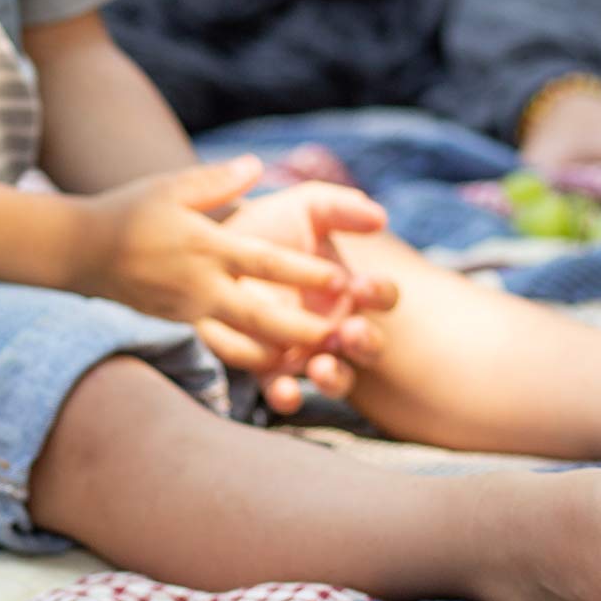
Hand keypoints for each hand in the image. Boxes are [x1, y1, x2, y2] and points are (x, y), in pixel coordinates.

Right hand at [79, 158, 360, 376]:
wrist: (80, 251)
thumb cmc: (129, 211)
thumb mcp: (171, 186)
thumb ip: (217, 180)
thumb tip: (258, 165)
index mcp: (205, 246)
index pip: (265, 262)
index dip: (305, 273)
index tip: (342, 278)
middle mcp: (200, 285)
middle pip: (261, 318)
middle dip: (304, 332)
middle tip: (344, 338)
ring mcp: (189, 311)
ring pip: (244, 343)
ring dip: (284, 353)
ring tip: (321, 360)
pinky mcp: (180, 324)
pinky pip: (223, 345)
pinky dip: (254, 356)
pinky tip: (282, 362)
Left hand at [219, 182, 397, 411]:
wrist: (219, 245)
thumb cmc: (273, 226)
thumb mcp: (306, 207)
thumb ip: (340, 207)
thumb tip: (379, 215)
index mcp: (351, 287)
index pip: (381, 295)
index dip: (379, 292)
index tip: (363, 285)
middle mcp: (336, 325)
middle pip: (367, 345)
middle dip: (365, 342)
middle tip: (352, 333)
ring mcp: (305, 350)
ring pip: (334, 375)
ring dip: (333, 375)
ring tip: (321, 367)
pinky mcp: (269, 367)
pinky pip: (284, 389)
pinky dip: (287, 393)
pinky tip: (283, 391)